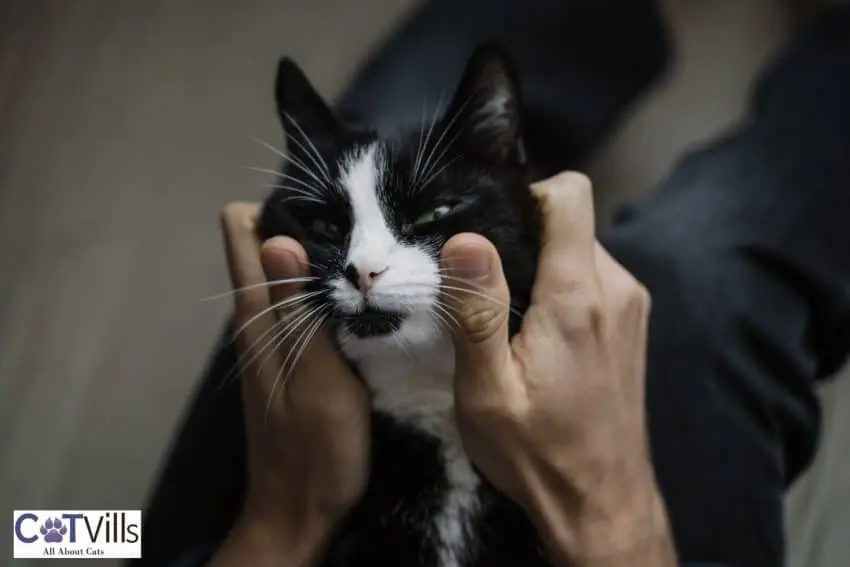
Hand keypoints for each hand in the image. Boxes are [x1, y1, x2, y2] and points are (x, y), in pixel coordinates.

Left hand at [211, 203, 369, 566]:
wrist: (299, 510)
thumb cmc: (317, 449)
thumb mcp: (319, 378)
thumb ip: (298, 310)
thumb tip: (279, 236)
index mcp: (259, 315)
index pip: (241, 231)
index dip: (276, 205)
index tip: (329, 203)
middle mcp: (258, 317)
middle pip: (267, 243)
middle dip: (309, 223)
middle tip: (367, 227)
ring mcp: (274, 338)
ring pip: (289, 271)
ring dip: (323, 257)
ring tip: (376, 255)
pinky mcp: (292, 355)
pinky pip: (303, 302)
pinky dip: (328, 289)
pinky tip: (366, 298)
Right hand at [441, 173, 675, 565]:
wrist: (602, 505)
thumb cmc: (539, 456)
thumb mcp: (488, 392)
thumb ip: (476, 312)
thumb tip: (464, 239)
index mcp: (578, 298)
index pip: (569, 195)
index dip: (524, 196)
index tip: (488, 231)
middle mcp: (616, 291)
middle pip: (568, 223)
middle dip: (522, 242)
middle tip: (485, 293)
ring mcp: (630, 308)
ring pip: (578, 252)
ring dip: (540, 271)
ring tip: (508, 323)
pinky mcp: (630, 325)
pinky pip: (591, 280)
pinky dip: (560, 292)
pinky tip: (535, 339)